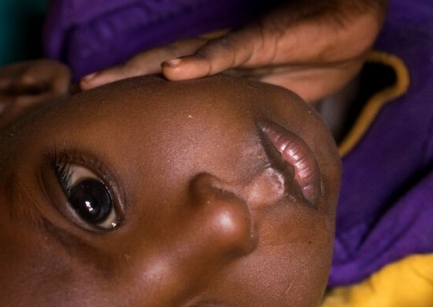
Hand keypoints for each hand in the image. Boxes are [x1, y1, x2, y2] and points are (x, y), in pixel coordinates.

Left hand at [78, 0, 385, 102]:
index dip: (134, 95)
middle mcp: (220, 55)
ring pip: (180, 56)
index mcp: (221, 71)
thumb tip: (239, 160)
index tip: (98, 113)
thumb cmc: (315, 55)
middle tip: (79, 94)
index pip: (168, 82)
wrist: (353, 20)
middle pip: (159, 67)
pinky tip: (173, 73)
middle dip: (119, 81)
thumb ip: (253, 120)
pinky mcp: (265, 39)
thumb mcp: (277, 99)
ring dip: (140, 70)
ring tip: (103, 80)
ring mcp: (239, 45)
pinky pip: (230, 51)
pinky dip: (200, 63)